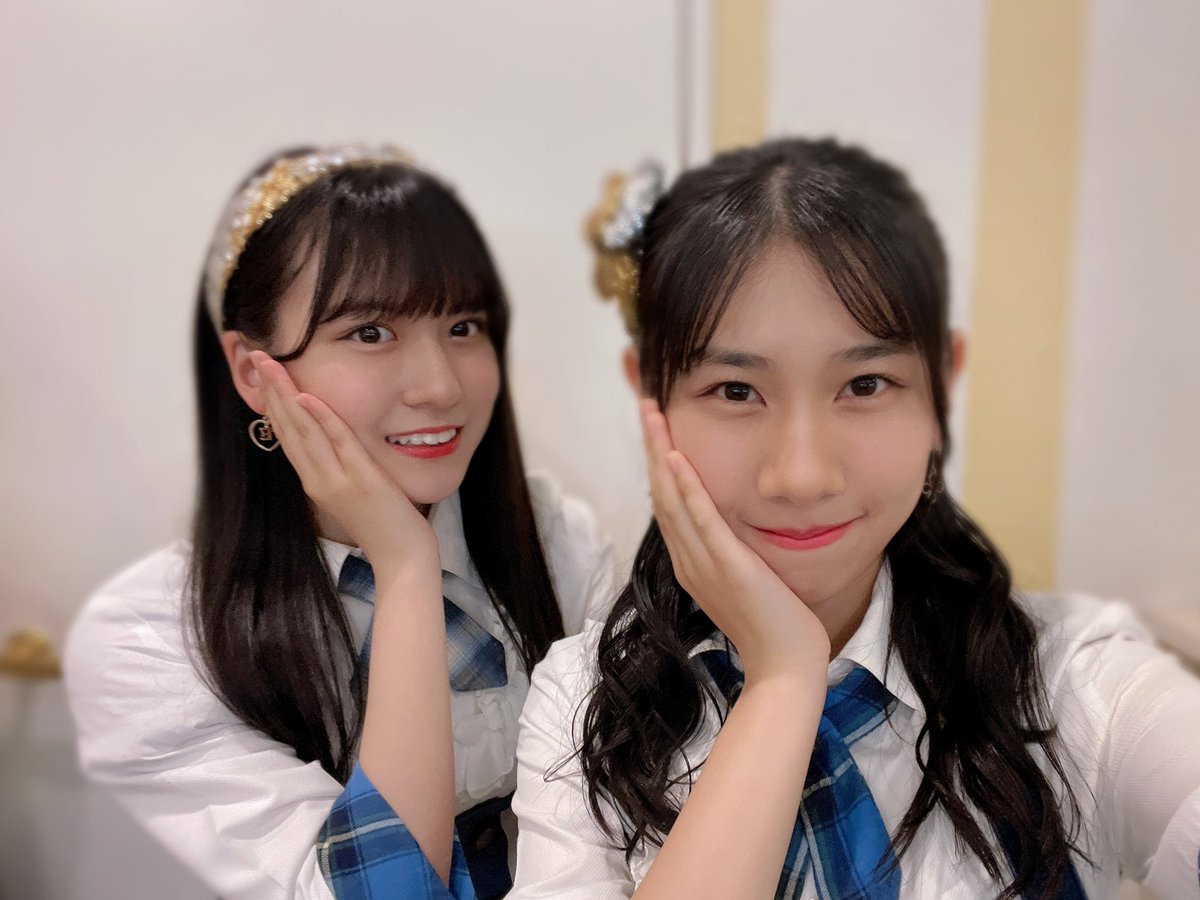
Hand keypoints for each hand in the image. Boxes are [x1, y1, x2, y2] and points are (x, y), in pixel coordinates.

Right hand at [253, 352, 438, 575]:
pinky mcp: (360, 481)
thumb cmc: (385, 526)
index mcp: (315, 481)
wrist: (402, 559)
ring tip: (270, 363)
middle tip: (254, 355)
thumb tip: (334, 443)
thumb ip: (342, 467)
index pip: (286, 434)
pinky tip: (307, 396)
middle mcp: (318, 480)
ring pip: (304, 431)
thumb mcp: (355, 491)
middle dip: (270, 389)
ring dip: (286, 394)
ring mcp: (336, 481)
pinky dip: (323, 419)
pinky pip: (339, 444)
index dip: (271, 402)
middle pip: (287, 427)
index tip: (260, 373)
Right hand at [640, 399, 829, 683]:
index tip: (656, 426)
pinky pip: (700, 518)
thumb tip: (739, 527)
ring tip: (652, 413)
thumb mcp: (749, 580)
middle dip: (652, 445)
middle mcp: (687, 559)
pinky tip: (675, 455)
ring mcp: (702, 563)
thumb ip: (736, 553)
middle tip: (645, 404)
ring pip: (671, 497)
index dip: (658, 461)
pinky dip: (685, 485)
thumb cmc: (776, 626)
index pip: (667, 502)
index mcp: (691, 562)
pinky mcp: (725, 565)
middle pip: (660, 491)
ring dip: (660, 451)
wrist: (786, 666)